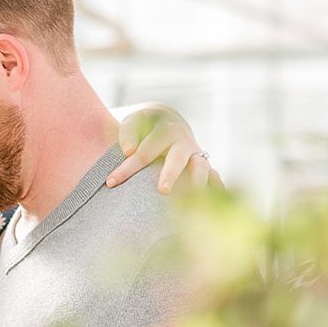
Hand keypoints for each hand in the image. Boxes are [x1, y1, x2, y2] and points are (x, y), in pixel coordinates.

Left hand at [106, 103, 221, 192]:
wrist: (166, 121)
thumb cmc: (142, 126)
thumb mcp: (132, 122)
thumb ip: (127, 133)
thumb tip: (129, 150)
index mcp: (163, 130)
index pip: (143, 151)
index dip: (127, 167)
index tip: (111, 182)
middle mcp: (183, 141)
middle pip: (176, 159)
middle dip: (170, 174)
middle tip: (162, 190)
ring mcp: (196, 154)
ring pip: (201, 168)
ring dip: (197, 183)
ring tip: (193, 200)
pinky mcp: (203, 166)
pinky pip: (214, 178)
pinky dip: (216, 190)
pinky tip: (216, 205)